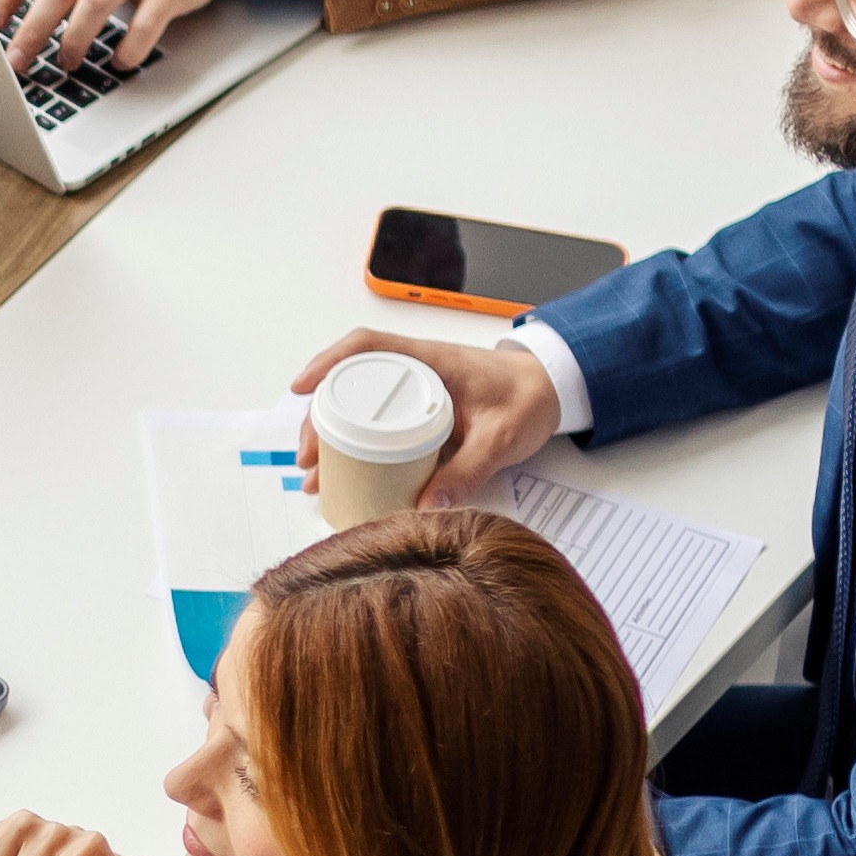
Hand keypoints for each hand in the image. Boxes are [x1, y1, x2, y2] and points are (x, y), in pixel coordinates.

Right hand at [285, 329, 560, 507]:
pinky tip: (343, 475)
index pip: (366, 348)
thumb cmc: (529, 397)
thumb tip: (425, 507)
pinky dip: (354, 448)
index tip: (301, 389)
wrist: (553, 390)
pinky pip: (376, 426)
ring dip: (331, 439)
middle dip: (318, 421)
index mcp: (430, 361)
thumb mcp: (502, 437)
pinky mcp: (418, 415)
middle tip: (308, 458)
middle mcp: (414, 372)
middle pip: (349, 386)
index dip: (328, 364)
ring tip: (315, 475)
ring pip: (358, 409)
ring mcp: (413, 394)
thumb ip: (468, 470)